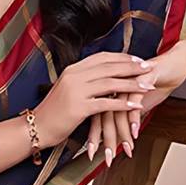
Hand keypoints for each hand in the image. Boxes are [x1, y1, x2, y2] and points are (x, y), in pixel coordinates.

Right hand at [34, 51, 156, 150]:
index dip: (122, 57)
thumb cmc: (53, 112)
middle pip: (109, 67)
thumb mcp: (66, 89)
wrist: (36, 127)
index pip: (102, 58)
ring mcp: (76, 91)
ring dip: (132, 84)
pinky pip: (106, 103)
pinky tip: (136, 105)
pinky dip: (123, 104)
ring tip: (147, 86)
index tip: (138, 59)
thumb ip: (82, 80)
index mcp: (72, 70)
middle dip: (132, 67)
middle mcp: (74, 76)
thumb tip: (100, 77)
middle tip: (149, 68)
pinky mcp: (79, 108)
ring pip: (111, 83)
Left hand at [85, 43, 185, 164]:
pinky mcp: (141, 79)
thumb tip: (117, 137)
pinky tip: (135, 131)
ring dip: (122, 133)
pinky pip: (135, 100)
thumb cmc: (153, 84)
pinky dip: (134, 117)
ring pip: (118, 110)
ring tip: (125, 149)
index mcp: (108, 90)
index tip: (91, 153)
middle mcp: (114, 86)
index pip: (96, 116)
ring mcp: (126, 81)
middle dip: (105, 140)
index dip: (94, 136)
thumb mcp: (136, 105)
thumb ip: (125, 119)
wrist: (172, 64)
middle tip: (107, 158)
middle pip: (104, 115)